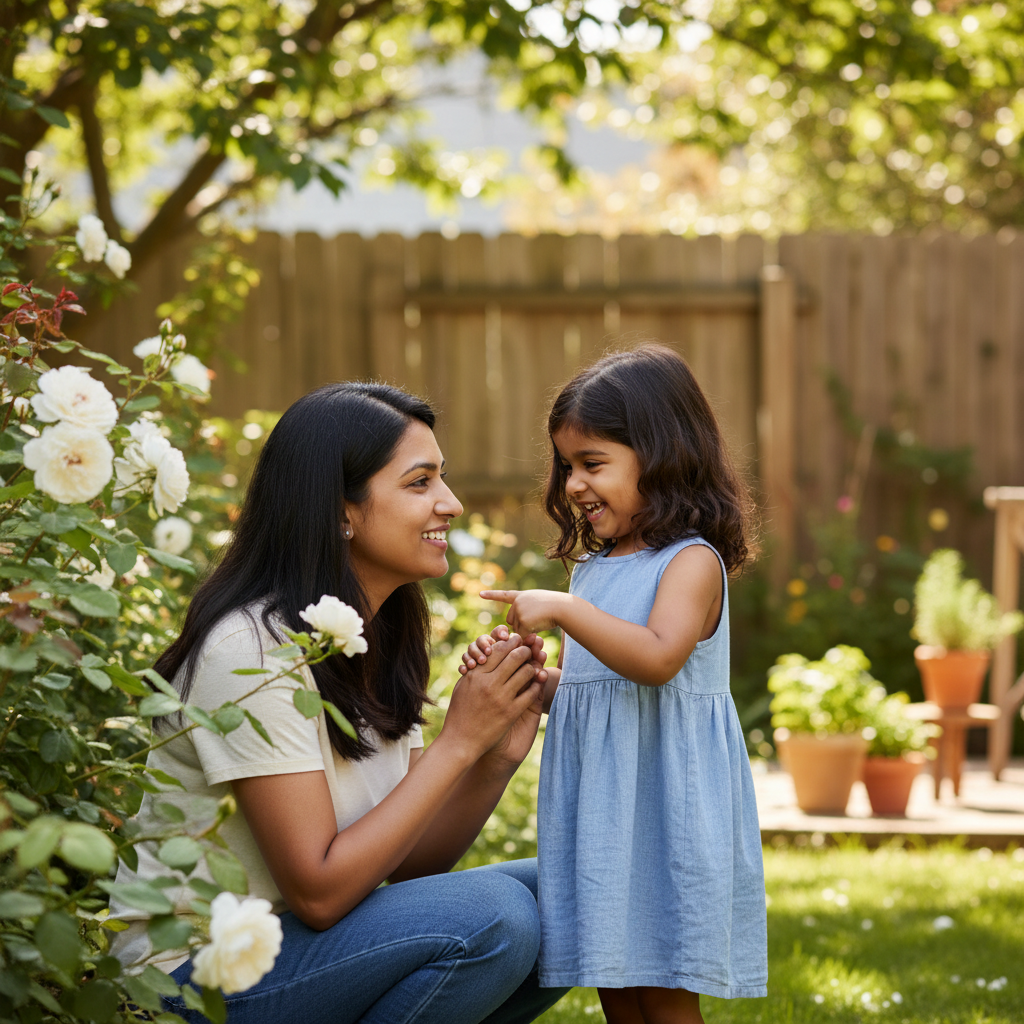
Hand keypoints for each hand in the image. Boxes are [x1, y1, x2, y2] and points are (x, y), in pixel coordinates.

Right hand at [441, 632, 542, 762]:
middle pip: (515, 657)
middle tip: (529, 650)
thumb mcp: (463, 686)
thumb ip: (476, 670)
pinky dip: (536, 685)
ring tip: (533, 666)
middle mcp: (489, 684)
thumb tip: (488, 654)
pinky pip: (530, 693)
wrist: (460, 741)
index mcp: (476, 675)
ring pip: (526, 673)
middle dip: (525, 650)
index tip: (517, 640)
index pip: (498, 649)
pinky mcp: (511, 713)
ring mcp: (501, 698)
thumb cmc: (459, 712)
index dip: (510, 642)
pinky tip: (536, 684)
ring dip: (532, 667)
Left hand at [480, 589, 570, 634]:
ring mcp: (519, 611)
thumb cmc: (556, 607)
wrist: (562, 607)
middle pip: (511, 620)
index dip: (492, 595)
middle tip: (535, 621)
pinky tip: (539, 627)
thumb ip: (527, 612)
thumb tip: (517, 630)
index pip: (504, 595)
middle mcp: (517, 602)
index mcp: (521, 596)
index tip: (480, 594)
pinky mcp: (523, 621)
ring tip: (540, 621)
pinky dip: (529, 636)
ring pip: (517, 629)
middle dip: (520, 625)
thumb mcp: (540, 604)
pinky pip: (522, 635)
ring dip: (526, 630)